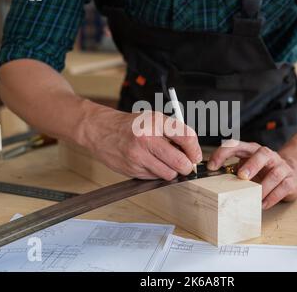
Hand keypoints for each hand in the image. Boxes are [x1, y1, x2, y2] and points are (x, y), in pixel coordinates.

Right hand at [80, 107, 201, 179]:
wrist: (100, 130)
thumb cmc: (130, 125)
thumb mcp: (154, 119)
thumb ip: (174, 132)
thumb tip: (193, 152)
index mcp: (156, 122)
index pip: (187, 138)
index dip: (196, 150)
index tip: (196, 156)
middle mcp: (147, 139)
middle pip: (180, 162)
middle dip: (187, 166)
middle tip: (186, 164)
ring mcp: (138, 156)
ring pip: (169, 174)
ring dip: (171, 171)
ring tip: (165, 162)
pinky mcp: (131, 170)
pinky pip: (154, 178)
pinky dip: (156, 173)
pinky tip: (150, 163)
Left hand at [207, 141, 296, 208]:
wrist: (292, 172)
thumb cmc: (263, 171)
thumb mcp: (247, 166)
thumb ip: (232, 171)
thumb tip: (210, 182)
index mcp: (253, 150)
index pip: (236, 145)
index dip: (223, 153)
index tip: (212, 166)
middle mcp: (269, 156)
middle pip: (262, 154)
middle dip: (252, 165)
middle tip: (242, 176)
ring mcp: (282, 167)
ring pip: (274, 174)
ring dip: (263, 186)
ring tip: (253, 197)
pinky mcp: (291, 181)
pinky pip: (283, 187)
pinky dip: (272, 197)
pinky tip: (262, 204)